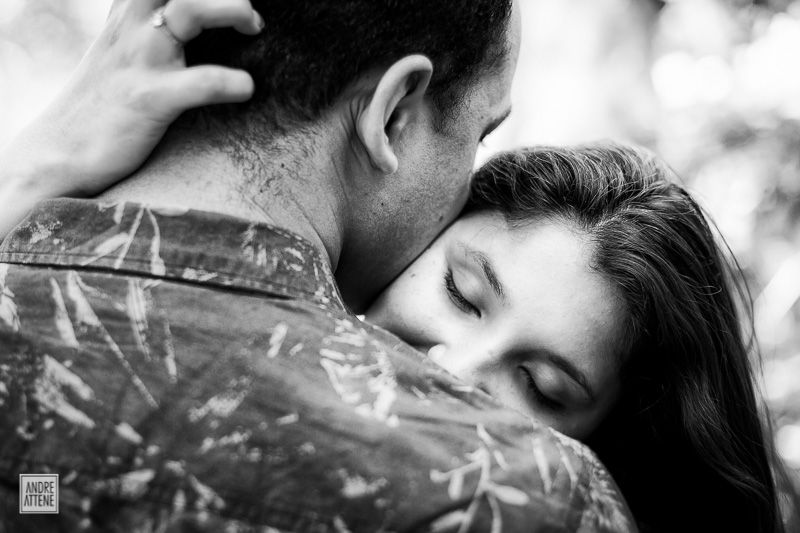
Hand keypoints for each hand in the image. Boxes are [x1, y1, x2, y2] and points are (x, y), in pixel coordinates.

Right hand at [0, 0, 262, 234]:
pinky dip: (230, 82)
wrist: (58, 153)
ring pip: (189, 11)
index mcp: (127, 15)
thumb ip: (145, 30)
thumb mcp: (119, 53)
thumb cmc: (100, 105)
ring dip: (232, 12)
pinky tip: (245, 88)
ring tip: (253, 29)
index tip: (225, 2)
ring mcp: (140, 60)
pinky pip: (200, 83)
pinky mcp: (149, 99)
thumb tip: (184, 26)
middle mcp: (132, 28)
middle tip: (249, 18)